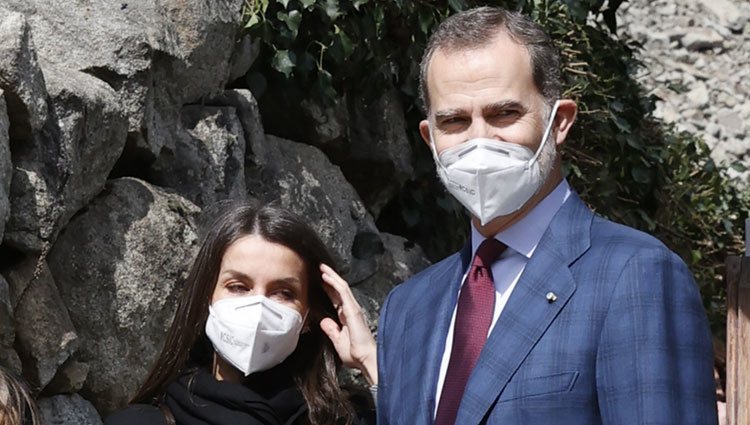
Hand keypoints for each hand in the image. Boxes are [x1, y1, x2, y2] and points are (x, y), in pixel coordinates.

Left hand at [319, 263, 377, 384]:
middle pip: (339, 289)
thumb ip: (331, 330)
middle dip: (330, 278)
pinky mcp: (353, 309)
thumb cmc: (355, 354)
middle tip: (320, 269)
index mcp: (347, 317)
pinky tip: (326, 277)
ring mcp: (352, 308)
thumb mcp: (338, 341)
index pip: (336, 299)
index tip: (320, 282)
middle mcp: (351, 310)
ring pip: (341, 287)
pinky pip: (342, 292)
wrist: (365, 359)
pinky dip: (334, 283)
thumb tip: (324, 321)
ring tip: (322, 268)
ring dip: (331, 276)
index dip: (328, 289)